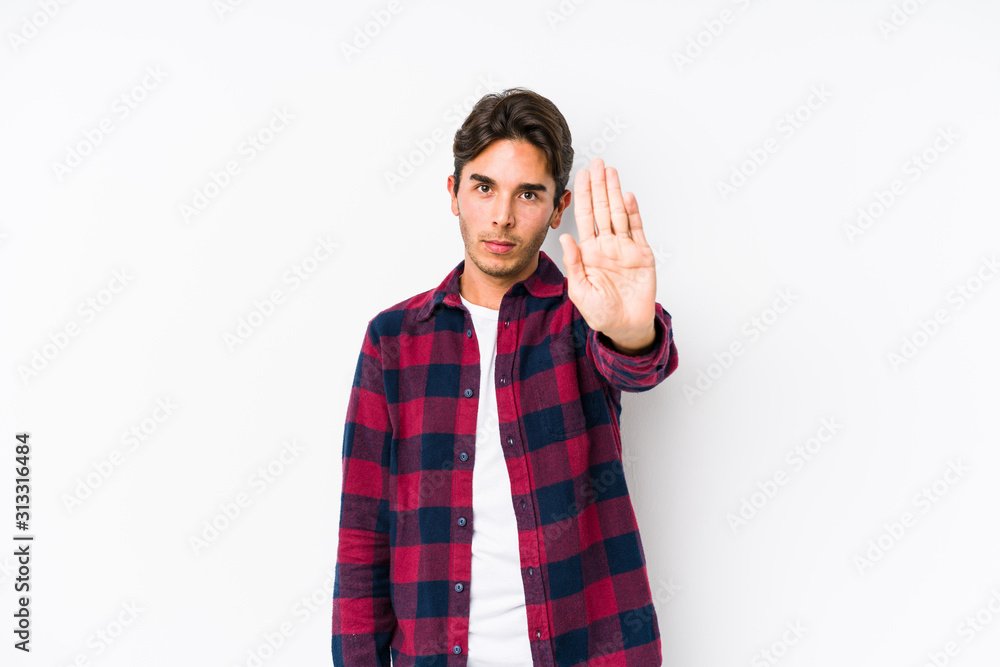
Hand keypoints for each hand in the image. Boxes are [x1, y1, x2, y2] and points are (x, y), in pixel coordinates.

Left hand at [559, 158, 656, 352]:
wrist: (625, 327)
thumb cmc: (601, 313)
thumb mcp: (580, 290)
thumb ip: (574, 264)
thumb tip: (565, 238)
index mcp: (589, 252)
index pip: (584, 217)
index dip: (582, 195)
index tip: (580, 176)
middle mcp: (606, 245)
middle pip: (601, 209)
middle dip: (599, 186)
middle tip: (598, 163)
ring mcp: (625, 248)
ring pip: (618, 214)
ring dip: (614, 192)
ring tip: (611, 172)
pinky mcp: (642, 254)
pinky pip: (637, 229)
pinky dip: (633, 212)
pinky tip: (627, 196)